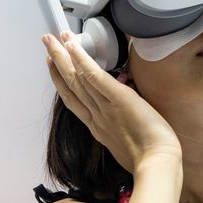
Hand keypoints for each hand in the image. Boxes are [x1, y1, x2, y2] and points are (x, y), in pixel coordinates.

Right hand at [43, 32, 181, 172]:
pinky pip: (95, 76)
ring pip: (78, 77)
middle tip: (46, 44)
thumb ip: (119, 132)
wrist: (156, 164)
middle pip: (70, 85)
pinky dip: (82, 60)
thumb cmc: (148, 159)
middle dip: (56, 63)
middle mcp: (96, 115)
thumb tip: (123, 122)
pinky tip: (72, 46)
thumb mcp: (126, 147)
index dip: (62, 82)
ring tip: (53, 39)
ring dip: (63, 55)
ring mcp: (104, 106)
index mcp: (98, 127)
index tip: (54, 67)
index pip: (74, 100)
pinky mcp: (118, 98)